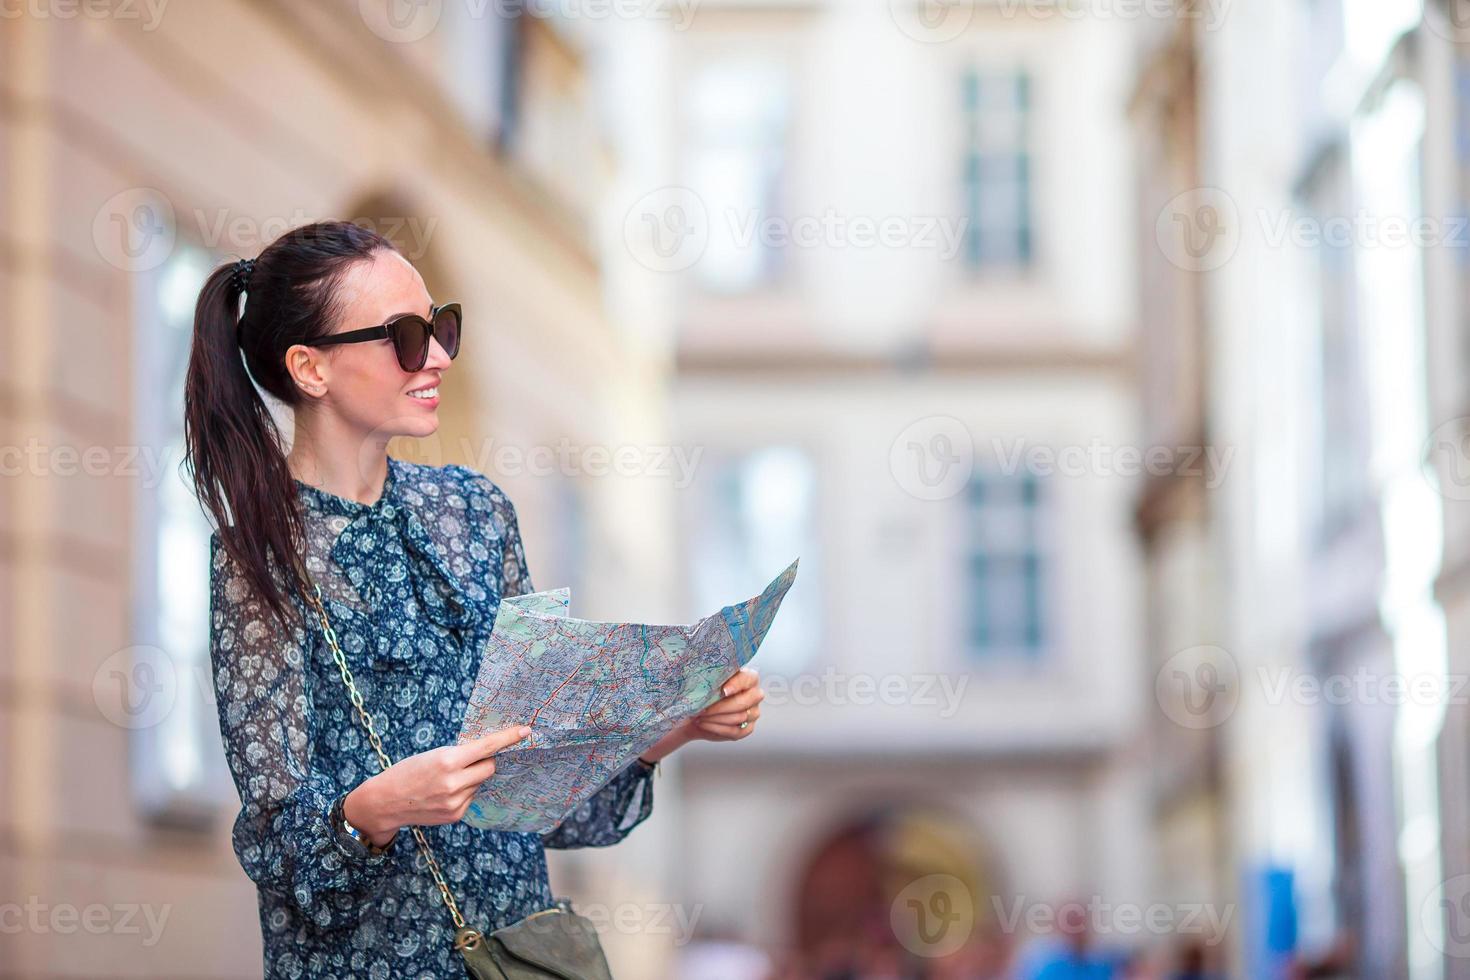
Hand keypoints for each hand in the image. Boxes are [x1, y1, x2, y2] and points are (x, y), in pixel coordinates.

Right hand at [343, 724, 530, 845]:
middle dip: (485, 761)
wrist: (386, 801)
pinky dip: (464, 792)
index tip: (526, 731)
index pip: (487, 747)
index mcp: (447, 761)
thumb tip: (487, 753)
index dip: (508, 738)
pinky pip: (471, 797)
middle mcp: (454, 783)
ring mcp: (456, 802)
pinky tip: (444, 793)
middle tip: (469, 760)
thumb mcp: (433, 754)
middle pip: (489, 767)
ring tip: (446, 780)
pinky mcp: (455, 815)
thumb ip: (459, 755)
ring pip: (480, 783)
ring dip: (471, 778)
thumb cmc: (408, 771)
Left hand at [684, 666, 764, 743]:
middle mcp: (755, 695)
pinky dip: (718, 728)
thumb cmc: (706, 690)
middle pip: (743, 702)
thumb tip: (709, 683)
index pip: (748, 679)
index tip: (722, 691)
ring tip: (700, 716)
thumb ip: (714, 678)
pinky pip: (736, 731)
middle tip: (703, 708)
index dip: (736, 685)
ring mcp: (753, 713)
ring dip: (716, 718)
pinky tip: (705, 724)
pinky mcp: (748, 728)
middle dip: (721, 707)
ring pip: (739, 717)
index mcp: (750, 678)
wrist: (701, 709)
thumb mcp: (709, 680)